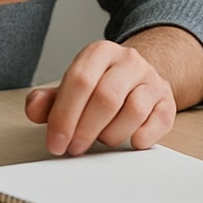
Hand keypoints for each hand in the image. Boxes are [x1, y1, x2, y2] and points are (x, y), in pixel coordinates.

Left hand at [24, 41, 177, 154]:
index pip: (80, 81)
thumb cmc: (98, 87)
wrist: (136, 79)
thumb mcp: (70, 89)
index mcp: (100, 53)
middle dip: (86, 129)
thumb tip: (35, 108)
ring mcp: (151, 79)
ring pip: (134, 109)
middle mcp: (129, 61)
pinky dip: (143, 136)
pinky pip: (159, 120)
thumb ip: (48, 100)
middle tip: (74, 149)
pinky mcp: (167, 99)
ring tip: (102, 140)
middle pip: (107, 96)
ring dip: (112, 134)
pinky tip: (131, 140)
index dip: (65, 116)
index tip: (56, 143)